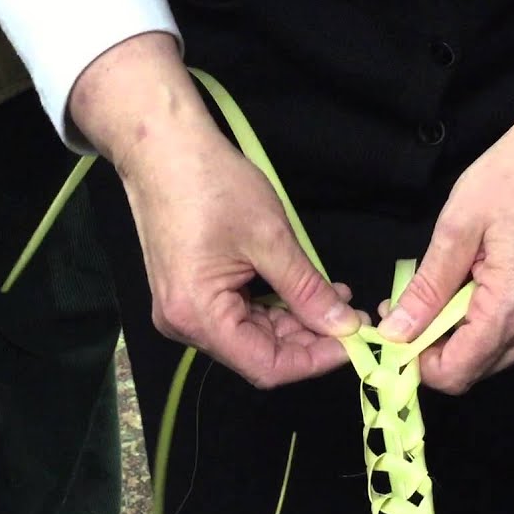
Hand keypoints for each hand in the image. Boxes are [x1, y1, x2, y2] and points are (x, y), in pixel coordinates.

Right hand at [68, 34, 360, 387]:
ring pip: (251, 336)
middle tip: (351, 316)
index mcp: (198, 316)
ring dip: (294, 322)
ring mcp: (183, 310)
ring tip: (334, 297)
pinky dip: (273, 307)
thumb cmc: (211, 184)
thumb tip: (344, 325)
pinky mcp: (189, 294)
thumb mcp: (270, 239)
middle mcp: (184, 324)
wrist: (161, 147)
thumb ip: (307, 290)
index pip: (266, 366)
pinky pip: (237, 315)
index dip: (315, 360)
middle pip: (258, 354)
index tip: (353, 342)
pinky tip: (303, 289)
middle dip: (309, 339)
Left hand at [379, 59, 513, 393]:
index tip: (397, 331)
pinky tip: (483, 281)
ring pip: (500, 352)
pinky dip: (495, 320)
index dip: (418, 363)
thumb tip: (397, 331)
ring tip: (451, 285)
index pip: (457, 372)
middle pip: (478, 368)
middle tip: (414, 305)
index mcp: (512, 305)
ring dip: (467, 333)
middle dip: (438, 347)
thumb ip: (428, 287)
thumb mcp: (459, 225)